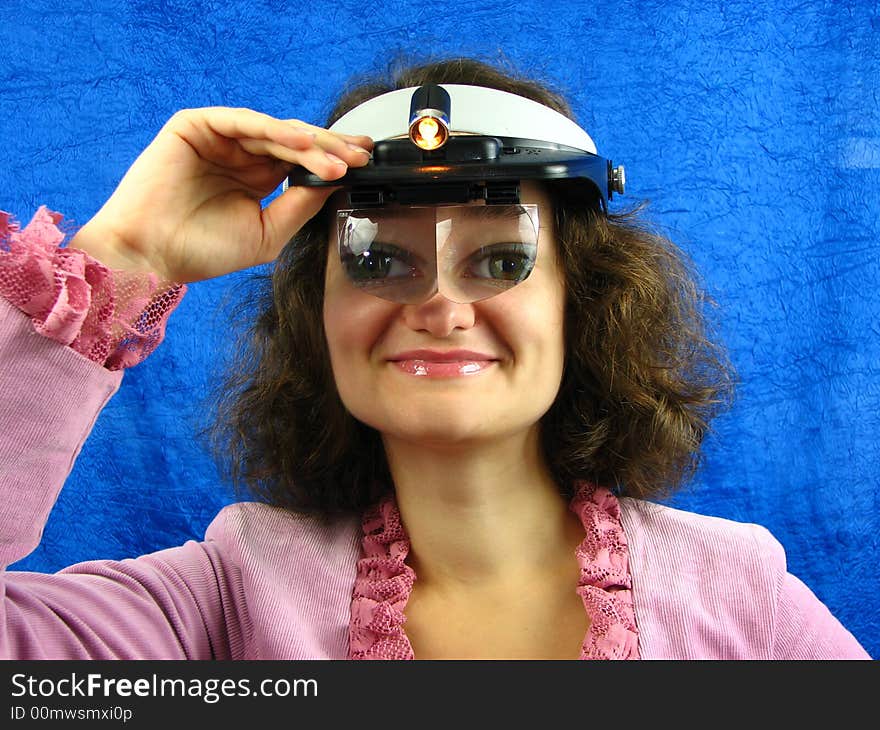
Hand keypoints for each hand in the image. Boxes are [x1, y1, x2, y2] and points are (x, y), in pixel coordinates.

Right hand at [68, 107, 372, 282]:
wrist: (153, 255)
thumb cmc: (204, 251)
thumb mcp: (268, 232)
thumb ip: (301, 206)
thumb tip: (336, 183)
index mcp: (257, 179)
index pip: (302, 163)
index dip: (333, 161)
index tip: (365, 166)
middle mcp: (241, 155)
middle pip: (295, 143)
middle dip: (331, 148)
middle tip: (361, 157)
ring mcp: (220, 138)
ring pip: (276, 131)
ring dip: (311, 144)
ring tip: (338, 161)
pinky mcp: (196, 126)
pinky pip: (243, 122)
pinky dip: (275, 131)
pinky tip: (303, 144)